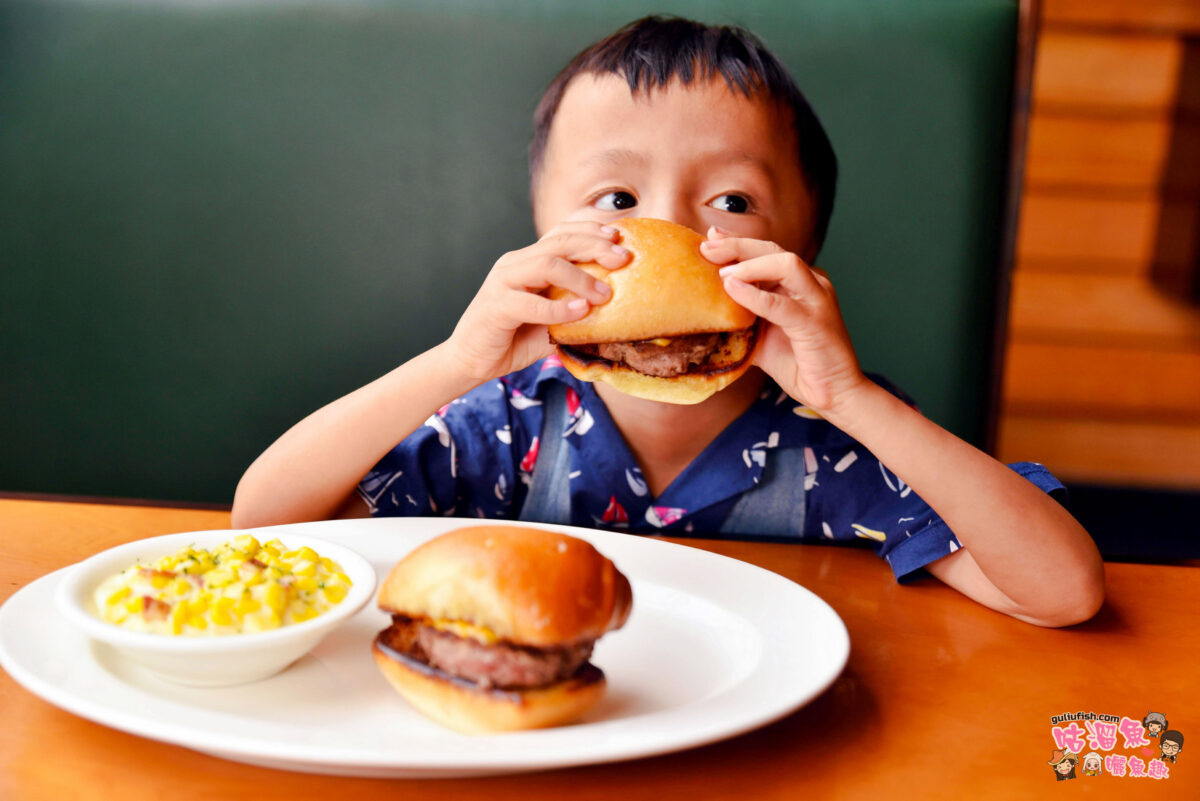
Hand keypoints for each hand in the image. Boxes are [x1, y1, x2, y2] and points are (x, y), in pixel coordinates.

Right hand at [445, 221, 629, 383]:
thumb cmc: (514, 339)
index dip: (590, 230)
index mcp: (527, 261)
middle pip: (559, 242)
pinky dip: (559, 308)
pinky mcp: (495, 306)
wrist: (472, 360)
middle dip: (595, 246)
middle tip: (623, 259)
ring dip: (580, 278)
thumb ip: (574, 309)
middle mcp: (514, 264)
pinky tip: (581, 311)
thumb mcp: (551, 320)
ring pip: (546, 265)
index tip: (618, 238)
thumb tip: (616, 310)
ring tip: (605, 294)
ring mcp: (503, 282)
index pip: (560, 233)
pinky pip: (531, 303)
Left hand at [700, 227, 867, 414]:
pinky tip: (733, 289)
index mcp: (798, 283)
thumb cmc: (797, 364)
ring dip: (750, 264)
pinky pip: (783, 304)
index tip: (709, 239)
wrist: (832, 393)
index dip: (737, 243)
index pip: (766, 252)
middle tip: (707, 248)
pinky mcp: (816, 323)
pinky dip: (755, 295)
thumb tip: (703, 310)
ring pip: (786, 263)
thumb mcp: (760, 336)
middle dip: (738, 245)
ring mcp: (817, 300)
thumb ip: (739, 318)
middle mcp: (812, 283)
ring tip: (722, 273)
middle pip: (773, 250)